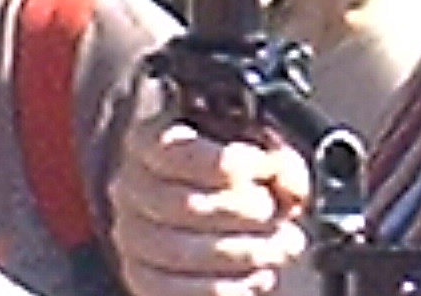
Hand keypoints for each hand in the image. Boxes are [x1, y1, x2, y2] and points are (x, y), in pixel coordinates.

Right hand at [110, 107, 311, 295]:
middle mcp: (131, 187)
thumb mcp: (260, 150)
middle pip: (184, 205)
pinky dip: (227, 288)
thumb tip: (289, 186)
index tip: (261, 170)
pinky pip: (177, 292)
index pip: (178, 152)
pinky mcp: (142, 278)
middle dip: (244, 212)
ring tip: (283, 246)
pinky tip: (260, 276)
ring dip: (244, 252)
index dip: (225, 163)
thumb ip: (277, 161)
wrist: (225, 212)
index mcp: (152, 140)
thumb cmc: (241, 171)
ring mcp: (131, 236)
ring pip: (180, 252)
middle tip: (276, 214)